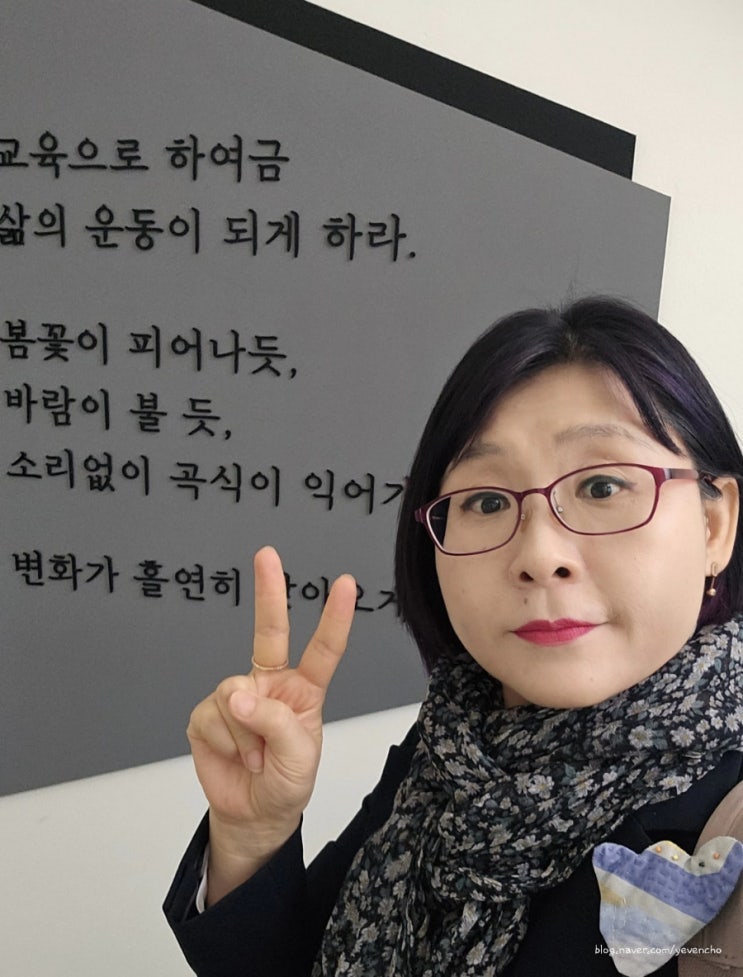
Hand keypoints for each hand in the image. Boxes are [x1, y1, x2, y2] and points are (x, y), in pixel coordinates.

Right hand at [186, 545, 356, 897]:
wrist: (253, 815)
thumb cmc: (286, 783)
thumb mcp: (300, 758)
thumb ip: (278, 723)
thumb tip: (240, 697)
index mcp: (303, 690)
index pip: (322, 650)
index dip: (334, 618)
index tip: (346, 584)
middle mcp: (270, 683)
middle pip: (268, 631)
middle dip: (268, 591)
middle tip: (267, 554)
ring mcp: (238, 696)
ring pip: (234, 693)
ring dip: (245, 734)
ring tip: (256, 758)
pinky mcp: (207, 714)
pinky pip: (212, 717)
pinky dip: (224, 742)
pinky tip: (232, 755)